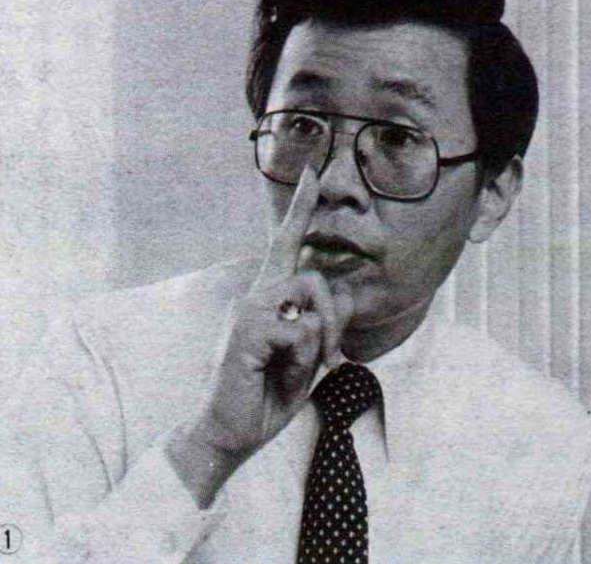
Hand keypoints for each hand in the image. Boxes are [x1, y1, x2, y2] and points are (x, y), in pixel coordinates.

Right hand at [167, 167, 352, 505]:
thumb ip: (325, 327)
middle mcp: (258, 294)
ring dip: (318, 343)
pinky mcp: (247, 327)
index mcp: (270, 298)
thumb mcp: (309, 359)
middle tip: (329, 358)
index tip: (310, 171)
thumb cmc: (267, 394)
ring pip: (310, 299)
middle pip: (315, 276)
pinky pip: (299, 331)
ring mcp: (249, 308)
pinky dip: (300, 362)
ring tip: (295, 369)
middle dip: (334, 320)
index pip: (287, 244)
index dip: (300, 208)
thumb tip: (346, 298)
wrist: (230, 432)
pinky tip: (275, 375)